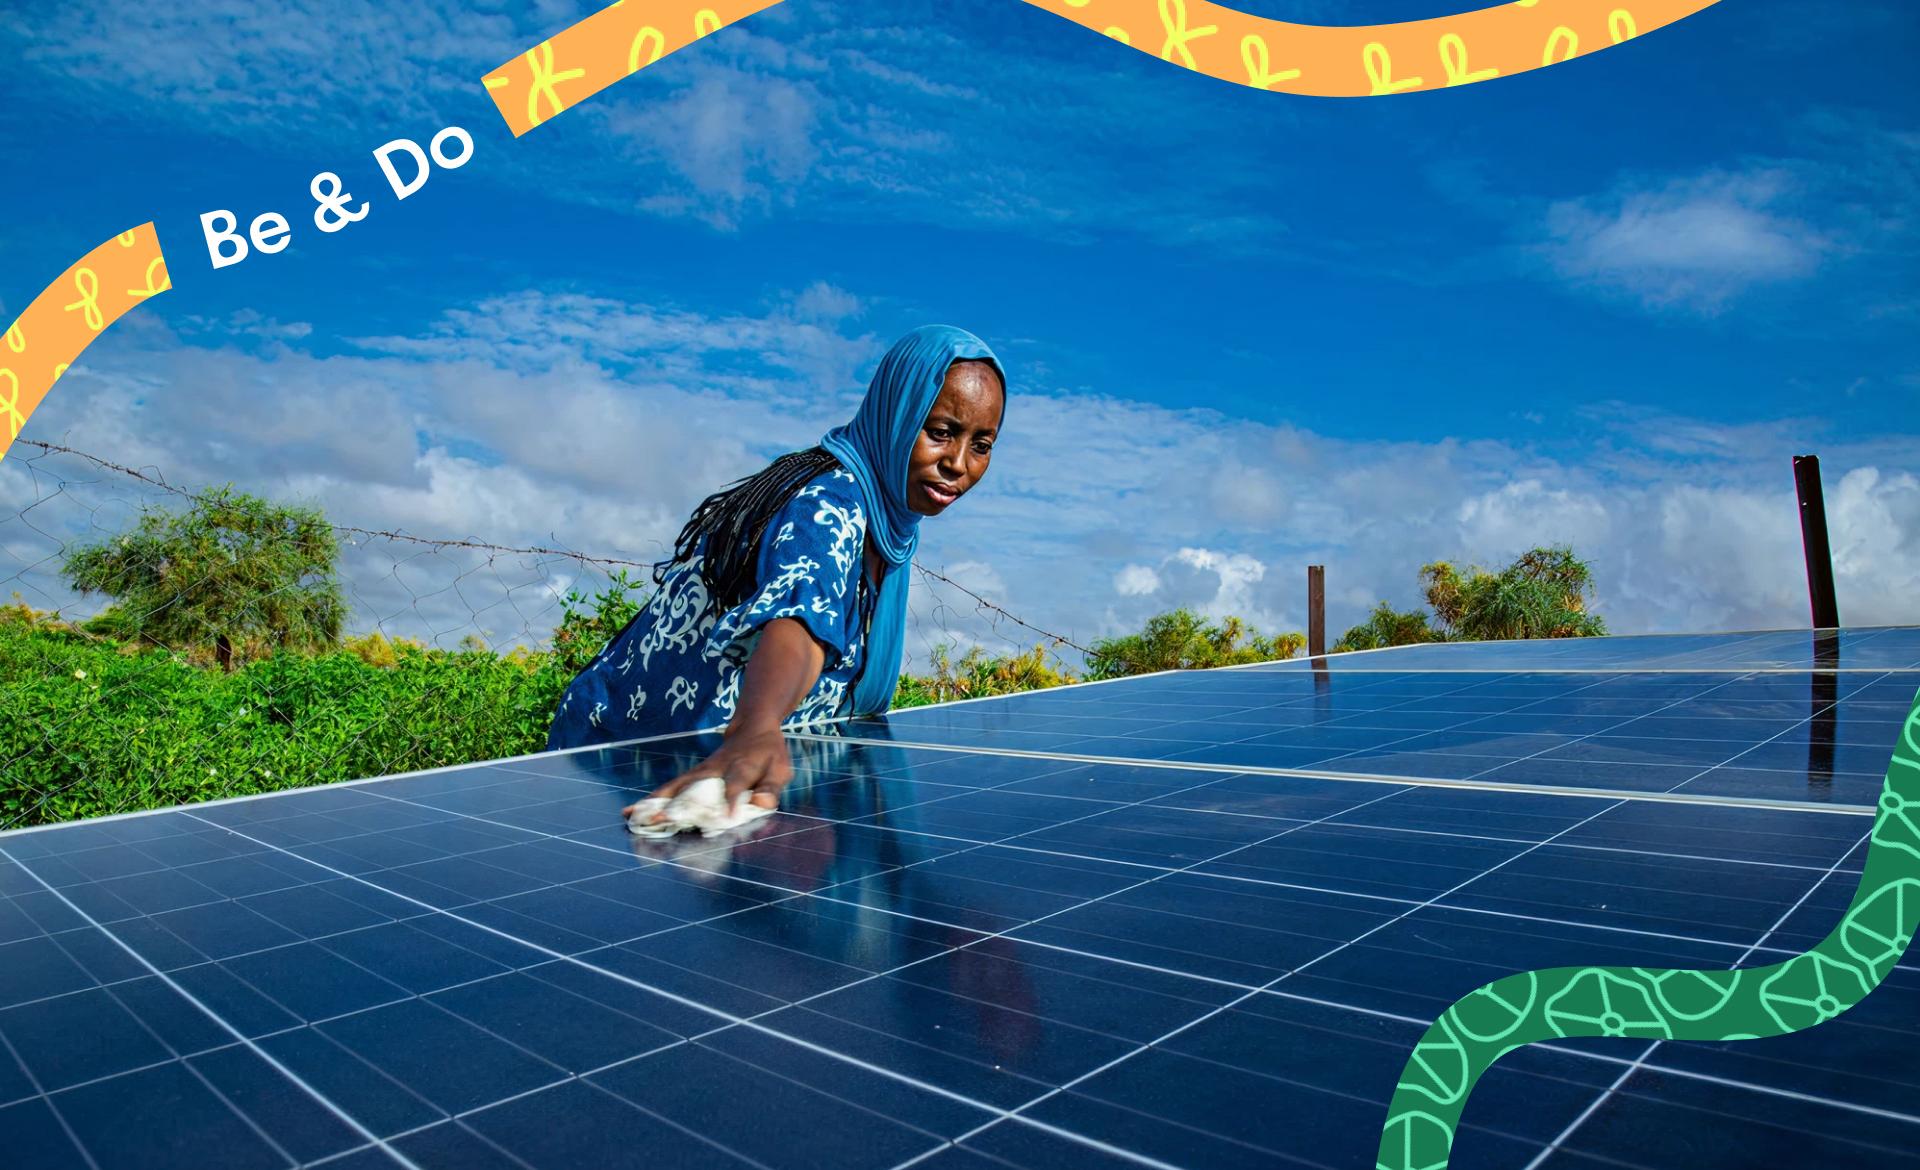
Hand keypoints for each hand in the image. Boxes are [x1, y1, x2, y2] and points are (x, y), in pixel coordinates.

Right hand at [619, 726, 794, 823]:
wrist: (751, 727)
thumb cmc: (768, 754)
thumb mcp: (780, 769)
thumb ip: (771, 788)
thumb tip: (763, 804)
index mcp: (743, 766)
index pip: (736, 784)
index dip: (732, 800)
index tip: (725, 818)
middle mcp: (717, 769)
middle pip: (696, 787)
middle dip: (679, 804)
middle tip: (659, 819)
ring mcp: (700, 772)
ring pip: (676, 788)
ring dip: (656, 802)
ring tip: (634, 817)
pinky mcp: (691, 776)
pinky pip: (670, 789)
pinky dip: (651, 800)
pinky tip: (632, 811)